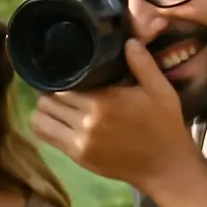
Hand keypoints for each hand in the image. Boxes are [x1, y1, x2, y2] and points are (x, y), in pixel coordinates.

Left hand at [30, 39, 205, 197]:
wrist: (165, 166)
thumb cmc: (164, 125)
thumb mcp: (161, 91)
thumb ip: (143, 64)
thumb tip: (128, 40)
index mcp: (103, 102)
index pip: (63, 84)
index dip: (60, 77)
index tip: (65, 73)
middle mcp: (86, 121)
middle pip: (47, 101)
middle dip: (50, 92)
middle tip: (59, 88)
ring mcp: (79, 141)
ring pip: (41, 119)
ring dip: (44, 109)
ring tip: (55, 104)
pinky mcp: (77, 156)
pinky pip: (46, 137)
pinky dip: (44, 126)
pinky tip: (55, 120)